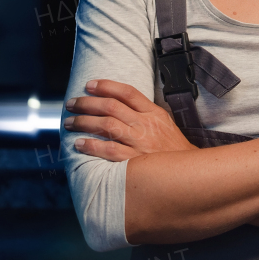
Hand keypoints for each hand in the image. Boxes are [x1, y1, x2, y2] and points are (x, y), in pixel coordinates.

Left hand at [64, 79, 195, 160]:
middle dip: (87, 103)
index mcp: (154, 113)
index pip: (127, 92)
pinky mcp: (136, 161)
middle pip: (111, 106)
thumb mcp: (164, 124)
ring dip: (84, 122)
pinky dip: (92, 146)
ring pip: (107, 125)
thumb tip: (118, 103)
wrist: (189, 174)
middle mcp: (146, 125)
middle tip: (71, 104)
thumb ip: (144, 113)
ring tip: (69, 122)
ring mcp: (141, 143)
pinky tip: (79, 144)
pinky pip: (109, 151)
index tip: (88, 85)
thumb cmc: (173, 149)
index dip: (105, 86)